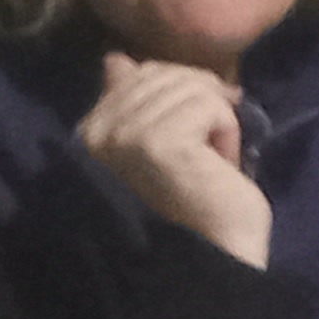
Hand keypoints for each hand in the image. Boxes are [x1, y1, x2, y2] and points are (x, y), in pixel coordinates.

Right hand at [80, 53, 271, 266]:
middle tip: (208, 154)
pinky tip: (218, 167)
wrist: (218, 258)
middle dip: (203, 103)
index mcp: (91, 133)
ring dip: (218, 123)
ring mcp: (124, 136)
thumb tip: (116, 59)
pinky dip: (227, 134)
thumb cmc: (198, 207)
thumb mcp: (162, 144)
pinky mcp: (158, 142)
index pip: (138, 73)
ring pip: (192, 87)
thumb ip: (138, 102)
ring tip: (210, 164)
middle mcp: (97, 133)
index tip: (198, 130)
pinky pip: (209, 105)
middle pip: (165, 73)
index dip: (182, 90)